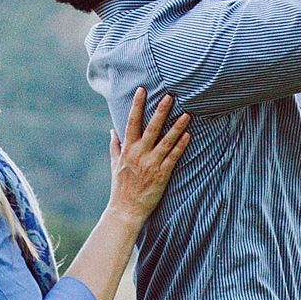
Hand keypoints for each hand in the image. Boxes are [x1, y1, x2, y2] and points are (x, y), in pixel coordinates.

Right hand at [107, 87, 189, 226]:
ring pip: (166, 141)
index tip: (141, 90)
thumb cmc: (120, 187)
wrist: (125, 209)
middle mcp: (139, 154)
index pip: (132, 122)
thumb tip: (112, 130)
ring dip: (177, 127)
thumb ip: (115, 145)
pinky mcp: (161, 175)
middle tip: (170, 95)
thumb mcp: (115, 164)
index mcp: (127, 149)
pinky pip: (173, 157)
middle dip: (161, 110)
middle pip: (152, 127)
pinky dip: (181, 146)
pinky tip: (188, 135)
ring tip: (187, 114)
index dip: (137, 105)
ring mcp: (151, 164)